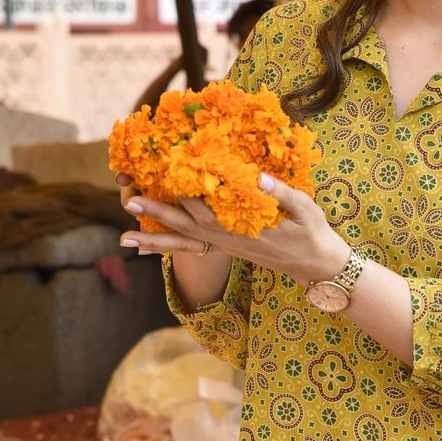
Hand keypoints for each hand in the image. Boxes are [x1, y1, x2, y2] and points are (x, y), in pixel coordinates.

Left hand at [117, 173, 350, 287]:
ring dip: (153, 240)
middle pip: (185, 224)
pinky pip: (191, 251)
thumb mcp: (305, 209)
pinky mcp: (227, 249)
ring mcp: (225, 246)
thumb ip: (282, 193)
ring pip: (183, 243)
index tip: (166, 174)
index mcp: (243, 226)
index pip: (208, 208)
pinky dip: (169, 250)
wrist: (317, 266)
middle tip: (128, 200)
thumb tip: (259, 177)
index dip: (186, 191)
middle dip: (157, 212)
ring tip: (124, 239)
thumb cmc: (314, 233)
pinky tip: (148, 249)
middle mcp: (228, 238)